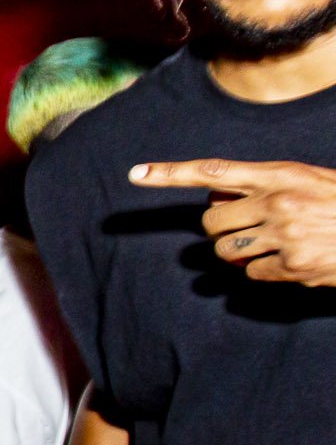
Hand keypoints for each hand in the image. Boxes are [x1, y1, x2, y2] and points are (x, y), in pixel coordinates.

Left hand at [132, 158, 335, 285]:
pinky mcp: (291, 266)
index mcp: (282, 174)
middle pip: (211, 220)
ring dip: (238, 252)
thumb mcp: (308, 181)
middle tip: (251, 226)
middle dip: (222, 227)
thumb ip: (265, 186)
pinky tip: (291, 261)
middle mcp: (278, 201)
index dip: (171, 174)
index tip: (136, 174)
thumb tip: (218, 193)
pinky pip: (250, 273)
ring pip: (225, 251)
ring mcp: (284, 235)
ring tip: (273, 243)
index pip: (214, 171)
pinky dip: (263, 271)